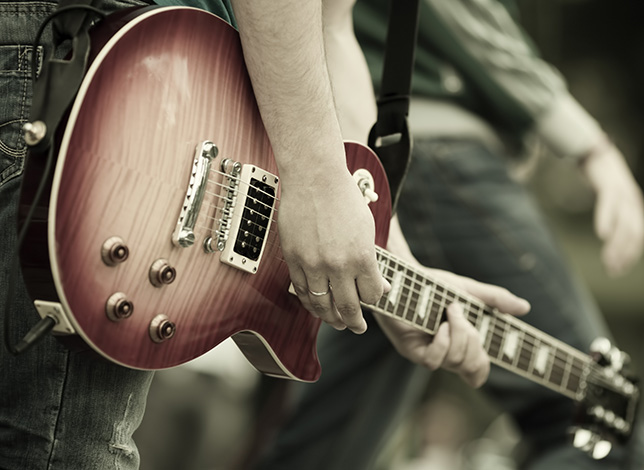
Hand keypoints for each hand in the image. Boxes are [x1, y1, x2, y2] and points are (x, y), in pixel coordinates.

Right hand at [279, 168, 385, 333]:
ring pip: (322, 305)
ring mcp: (313, 264)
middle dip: (355, 323)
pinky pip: (302, 291)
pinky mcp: (294, 260)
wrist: (314, 178)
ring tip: (337, 322)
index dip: (373, 299)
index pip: (372, 296)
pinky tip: (316, 305)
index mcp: (362, 257)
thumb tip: (380, 287)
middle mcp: (338, 265)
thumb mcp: (368, 229)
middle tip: (357, 328)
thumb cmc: (344, 199)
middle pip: (348, 307)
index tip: (371, 297)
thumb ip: (372, 262)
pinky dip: (310, 302)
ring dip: (330, 318)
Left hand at [374, 267, 530, 387]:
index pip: (476, 373)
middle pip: (471, 365)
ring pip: (455, 362)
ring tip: (449, 312)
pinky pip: (434, 361)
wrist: (405, 275)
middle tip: (459, 312)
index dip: (482, 368)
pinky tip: (440, 326)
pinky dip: (443, 342)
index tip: (487, 348)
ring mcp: (427, 353)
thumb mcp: (469, 290)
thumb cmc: (433, 284)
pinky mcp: (411, 350)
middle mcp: (443, 352)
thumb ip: (496, 300)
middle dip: (473, 338)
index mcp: (459, 344)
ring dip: (459, 334)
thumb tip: (525, 308)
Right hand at [580, 140, 643, 276]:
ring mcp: (622, 193)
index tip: (617, 271)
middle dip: (624, 254)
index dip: (629, 255)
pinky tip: (602, 234)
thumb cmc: (601, 180)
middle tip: (612, 270)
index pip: (637, 237)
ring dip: (616, 244)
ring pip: (624, 222)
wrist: (597, 153)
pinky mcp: (609, 185)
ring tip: (607, 259)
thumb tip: (609, 236)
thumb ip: (614, 216)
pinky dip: (606, 220)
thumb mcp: (611, 200)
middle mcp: (632, 202)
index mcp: (634, 208)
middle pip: (634, 233)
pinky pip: (609, 205)